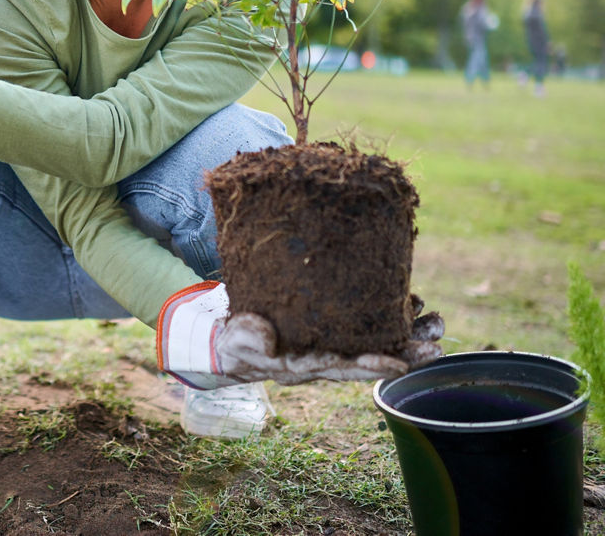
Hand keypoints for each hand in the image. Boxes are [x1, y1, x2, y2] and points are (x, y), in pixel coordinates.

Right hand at [157, 282, 443, 388]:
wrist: (236, 343)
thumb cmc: (237, 339)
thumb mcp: (235, 336)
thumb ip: (247, 335)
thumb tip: (266, 337)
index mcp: (300, 366)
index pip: (339, 367)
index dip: (368, 365)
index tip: (398, 363)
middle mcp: (324, 362)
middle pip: (369, 362)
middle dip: (404, 356)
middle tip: (436, 348)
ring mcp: (332, 349)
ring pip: (376, 347)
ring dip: (409, 340)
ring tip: (437, 326)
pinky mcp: (335, 334)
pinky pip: (370, 331)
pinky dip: (394, 321)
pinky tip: (415, 307)